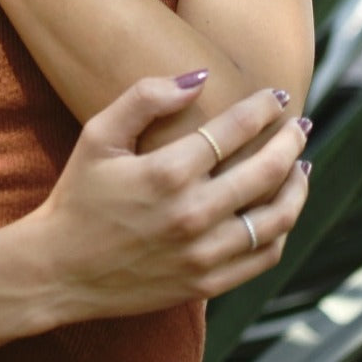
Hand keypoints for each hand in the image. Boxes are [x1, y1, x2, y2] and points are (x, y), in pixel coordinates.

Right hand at [31, 75, 309, 321]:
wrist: (60, 269)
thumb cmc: (78, 195)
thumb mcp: (98, 136)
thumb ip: (144, 99)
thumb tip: (197, 77)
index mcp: (166, 173)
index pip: (233, 131)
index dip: (262, 109)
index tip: (277, 95)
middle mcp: (192, 215)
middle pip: (265, 171)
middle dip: (290, 142)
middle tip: (300, 125)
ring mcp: (203, 254)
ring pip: (275, 219)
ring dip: (297, 188)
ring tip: (300, 166)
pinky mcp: (206, 283)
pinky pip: (263, 257)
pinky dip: (281, 230)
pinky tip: (280, 210)